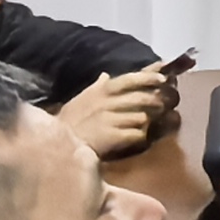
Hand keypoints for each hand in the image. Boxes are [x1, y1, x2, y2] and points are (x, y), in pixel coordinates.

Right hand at [57, 65, 176, 156]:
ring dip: (147, 122)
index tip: (163, 77)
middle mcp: (106, 102)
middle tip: (162, 106)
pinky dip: (140, 136)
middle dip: (156, 102)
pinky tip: (135, 137)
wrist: (56, 144)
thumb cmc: (70, 121)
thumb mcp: (81, 99)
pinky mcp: (111, 136)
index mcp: (101, 91)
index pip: (130, 78)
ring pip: (142, 116)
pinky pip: (137, 134)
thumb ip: (96, 87)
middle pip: (142, 98)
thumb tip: (105, 74)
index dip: (148, 77)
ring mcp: (109, 119)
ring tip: (146, 124)